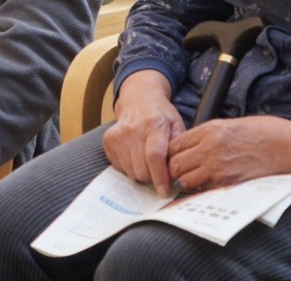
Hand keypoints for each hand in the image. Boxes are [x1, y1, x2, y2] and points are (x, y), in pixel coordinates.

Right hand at [103, 70, 184, 195]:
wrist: (138, 99)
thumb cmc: (161, 115)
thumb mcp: (176, 125)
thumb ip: (179, 148)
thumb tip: (182, 173)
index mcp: (154, 123)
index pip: (154, 156)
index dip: (160, 177)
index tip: (165, 191)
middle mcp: (133, 129)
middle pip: (142, 169)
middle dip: (153, 178)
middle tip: (160, 172)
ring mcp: (118, 135)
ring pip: (131, 172)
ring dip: (142, 173)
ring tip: (148, 161)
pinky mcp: (108, 140)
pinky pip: (120, 168)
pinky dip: (130, 168)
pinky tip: (136, 156)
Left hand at [167, 115, 290, 191]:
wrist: (288, 146)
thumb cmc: (265, 132)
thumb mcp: (232, 124)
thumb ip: (210, 135)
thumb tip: (195, 145)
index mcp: (210, 129)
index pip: (176, 144)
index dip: (172, 154)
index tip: (175, 159)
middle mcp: (209, 147)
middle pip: (176, 163)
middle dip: (175, 170)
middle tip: (181, 173)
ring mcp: (218, 166)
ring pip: (186, 180)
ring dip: (187, 182)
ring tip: (195, 181)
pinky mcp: (229, 182)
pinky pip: (205, 191)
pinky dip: (203, 191)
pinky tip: (209, 187)